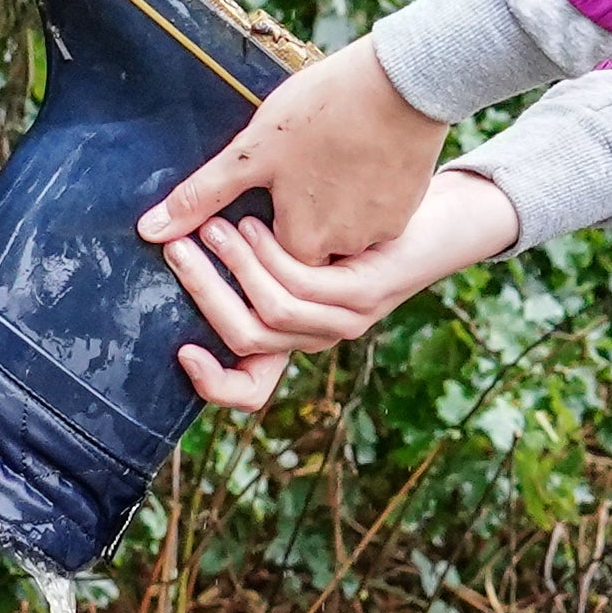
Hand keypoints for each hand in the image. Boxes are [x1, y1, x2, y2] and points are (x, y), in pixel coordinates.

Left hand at [137, 38, 450, 265]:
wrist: (405, 80)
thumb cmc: (322, 110)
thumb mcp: (252, 151)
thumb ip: (202, 196)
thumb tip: (150, 232)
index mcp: (303, 242)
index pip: (267, 267)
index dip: (250, 243)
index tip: (243, 208)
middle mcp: (346, 251)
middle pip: (305, 255)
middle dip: (289, 224)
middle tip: (286, 175)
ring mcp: (380, 231)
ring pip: (340, 236)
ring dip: (324, 210)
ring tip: (318, 161)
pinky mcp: (405, 208)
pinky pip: (372, 217)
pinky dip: (357, 196)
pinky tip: (349, 158)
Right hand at [165, 170, 521, 412]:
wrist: (435, 224)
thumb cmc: (353, 228)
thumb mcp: (292, 250)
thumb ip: (248, 261)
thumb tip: (177, 244)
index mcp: (297, 337)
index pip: (251, 391)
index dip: (213, 384)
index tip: (182, 349)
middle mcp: (319, 339)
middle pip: (245, 339)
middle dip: (203, 291)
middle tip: (176, 247)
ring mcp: (344, 322)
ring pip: (270, 311)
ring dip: (232, 267)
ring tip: (214, 226)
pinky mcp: (364, 297)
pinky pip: (301, 286)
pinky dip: (268, 255)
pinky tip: (255, 221)